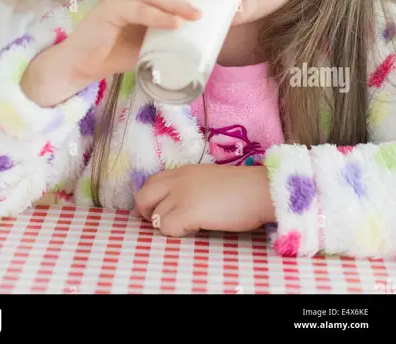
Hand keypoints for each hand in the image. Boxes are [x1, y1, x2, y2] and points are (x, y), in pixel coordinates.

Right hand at [20, 0, 207, 105]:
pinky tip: (176, 25)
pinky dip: (159, 17)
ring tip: (197, 15)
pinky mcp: (109, 14)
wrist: (81, 65)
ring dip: (177, 2)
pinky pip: (139, 10)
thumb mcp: (149, 38)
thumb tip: (200, 37)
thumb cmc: (116, 50)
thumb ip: (168, 31)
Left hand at [132, 164, 275, 236]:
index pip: (151, 182)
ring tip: (187, 226)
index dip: (150, 199)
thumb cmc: (242, 188)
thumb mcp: (207, 179)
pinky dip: (176, 233)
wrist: (260, 190)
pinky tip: (194, 229)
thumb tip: (175, 204)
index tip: (157, 210)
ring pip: (155, 216)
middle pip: (143, 196)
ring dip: (167, 224)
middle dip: (145, 212)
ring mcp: (181, 195)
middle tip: (158, 223)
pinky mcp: (188, 211)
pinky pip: (167, 228)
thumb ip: (189, 187)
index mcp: (183, 171)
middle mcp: (177, 180)